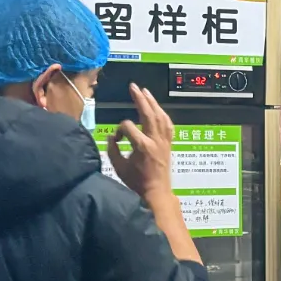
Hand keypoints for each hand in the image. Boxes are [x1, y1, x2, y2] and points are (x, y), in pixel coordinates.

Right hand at [108, 83, 174, 205]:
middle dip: (140, 99)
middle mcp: (155, 141)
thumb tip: (112, 136)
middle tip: (134, 87)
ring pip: (160, 117)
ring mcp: (164, 142)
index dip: (119, 130)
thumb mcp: (119, 167)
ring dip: (153, 103)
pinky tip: (158, 109)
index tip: (117, 139)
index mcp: (142, 146)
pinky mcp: (169, 144)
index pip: (127, 126)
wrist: (156, 193)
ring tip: (145, 92)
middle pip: (148, 114)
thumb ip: (112, 149)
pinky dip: (163, 115)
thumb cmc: (136, 183)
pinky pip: (168, 125)